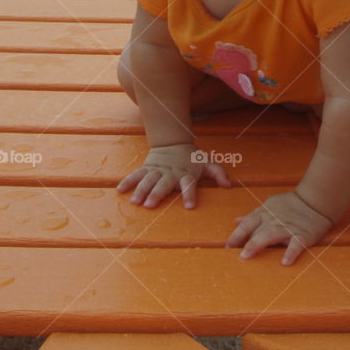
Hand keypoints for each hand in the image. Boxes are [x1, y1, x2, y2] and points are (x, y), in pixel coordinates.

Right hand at [115, 142, 231, 208]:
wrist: (174, 144)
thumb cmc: (192, 159)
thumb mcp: (207, 163)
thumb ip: (218, 173)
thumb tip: (228, 185)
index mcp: (186, 174)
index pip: (189, 184)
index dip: (190, 194)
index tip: (190, 206)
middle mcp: (170, 173)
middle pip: (163, 184)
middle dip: (156, 194)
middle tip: (150, 205)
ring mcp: (157, 171)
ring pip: (148, 180)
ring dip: (141, 190)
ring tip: (135, 202)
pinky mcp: (147, 168)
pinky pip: (136, 175)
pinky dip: (128, 181)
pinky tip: (120, 190)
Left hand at [225, 190, 333, 265]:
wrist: (315, 200)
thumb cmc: (290, 205)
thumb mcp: (268, 206)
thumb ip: (253, 215)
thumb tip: (236, 221)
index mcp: (264, 213)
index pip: (247, 224)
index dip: (236, 235)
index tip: (227, 247)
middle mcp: (273, 220)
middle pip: (256, 230)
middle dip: (244, 242)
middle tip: (234, 255)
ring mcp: (288, 227)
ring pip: (270, 235)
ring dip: (257, 244)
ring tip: (247, 256)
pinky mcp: (302, 235)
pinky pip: (295, 244)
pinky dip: (290, 253)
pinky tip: (284, 262)